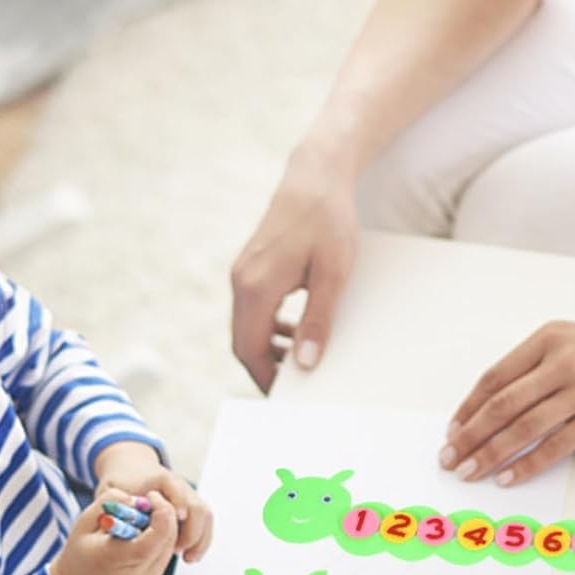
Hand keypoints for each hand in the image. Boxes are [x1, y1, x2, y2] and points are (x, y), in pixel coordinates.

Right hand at [49, 491, 178, 574]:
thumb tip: (140, 500)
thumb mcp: (84, 521)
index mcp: (111, 561)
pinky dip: (164, 529)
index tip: (152, 495)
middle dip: (165, 512)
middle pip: (165, 540)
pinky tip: (147, 524)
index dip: (159, 517)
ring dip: (166, 520)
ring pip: (171, 541)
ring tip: (144, 512)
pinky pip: (169, 545)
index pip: (147, 544)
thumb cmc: (82, 547)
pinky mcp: (156, 573)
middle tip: (151, 497)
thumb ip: (109, 503)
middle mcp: (134, 574)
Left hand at [93, 441, 213, 564]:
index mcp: (158, 478)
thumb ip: (115, 504)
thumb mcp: (111, 491)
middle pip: (195, 505)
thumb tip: (124, 521)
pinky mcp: (191, 505)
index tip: (176, 519)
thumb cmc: (120, 484)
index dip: (177, 503)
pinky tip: (190, 556)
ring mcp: (188, 494)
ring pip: (204, 515)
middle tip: (178, 550)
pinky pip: (204, 522)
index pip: (173, 488)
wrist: (132, 471)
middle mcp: (178, 484)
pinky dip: (201, 540)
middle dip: (190, 531)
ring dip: (199, 538)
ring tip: (187, 558)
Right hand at [231, 147, 359, 391]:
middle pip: (243, 342)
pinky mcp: (250, 266)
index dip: (265, 378)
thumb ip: (318, 319)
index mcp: (256, 287)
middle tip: (295, 388)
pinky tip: (293, 330)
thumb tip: (305, 362)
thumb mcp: (333, 274)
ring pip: (246, 326)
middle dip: (265, 368)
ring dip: (268, 348)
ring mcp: (242, 272)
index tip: (287, 397)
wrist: (315, 176)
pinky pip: (252, 308)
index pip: (249, 349)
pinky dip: (268, 327)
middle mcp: (241, 281)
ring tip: (300, 361)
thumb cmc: (328, 221)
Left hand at [440, 319, 574, 486]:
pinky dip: (527, 464)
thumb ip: (543, 360)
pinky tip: (508, 477)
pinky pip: (555, 446)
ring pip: (522, 427)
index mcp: (551, 338)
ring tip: (470, 472)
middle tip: (449, 458)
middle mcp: (562, 361)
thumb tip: (503, 396)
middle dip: (469, 435)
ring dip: (490, 453)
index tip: (453, 428)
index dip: (470, 406)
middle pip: (502, 404)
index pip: (496, 376)